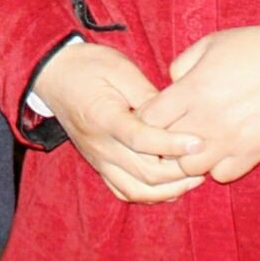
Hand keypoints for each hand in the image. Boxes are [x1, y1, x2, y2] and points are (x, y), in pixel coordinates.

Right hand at [32, 41, 207, 203]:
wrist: (53, 74)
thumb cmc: (88, 66)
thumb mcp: (120, 68)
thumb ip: (147, 94)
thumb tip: (176, 116)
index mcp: (104, 118)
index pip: (142, 140)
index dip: (173, 144)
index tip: (199, 142)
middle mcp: (100, 145)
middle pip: (144, 172)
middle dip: (180, 171)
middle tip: (206, 159)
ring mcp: (98, 159)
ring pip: (136, 190)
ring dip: (168, 189)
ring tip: (193, 176)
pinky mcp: (98, 164)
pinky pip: (124, 190)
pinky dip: (149, 194)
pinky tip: (169, 185)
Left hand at [136, 25, 259, 183]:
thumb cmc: (252, 48)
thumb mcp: (209, 44)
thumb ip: (182, 65)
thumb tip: (172, 84)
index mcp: (191, 91)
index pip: (148, 119)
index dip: (146, 118)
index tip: (154, 113)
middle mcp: (205, 120)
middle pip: (163, 148)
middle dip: (161, 141)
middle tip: (170, 131)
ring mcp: (228, 141)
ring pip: (190, 168)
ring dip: (187, 157)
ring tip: (195, 143)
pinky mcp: (251, 154)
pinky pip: (222, 175)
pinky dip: (217, 167)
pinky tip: (221, 150)